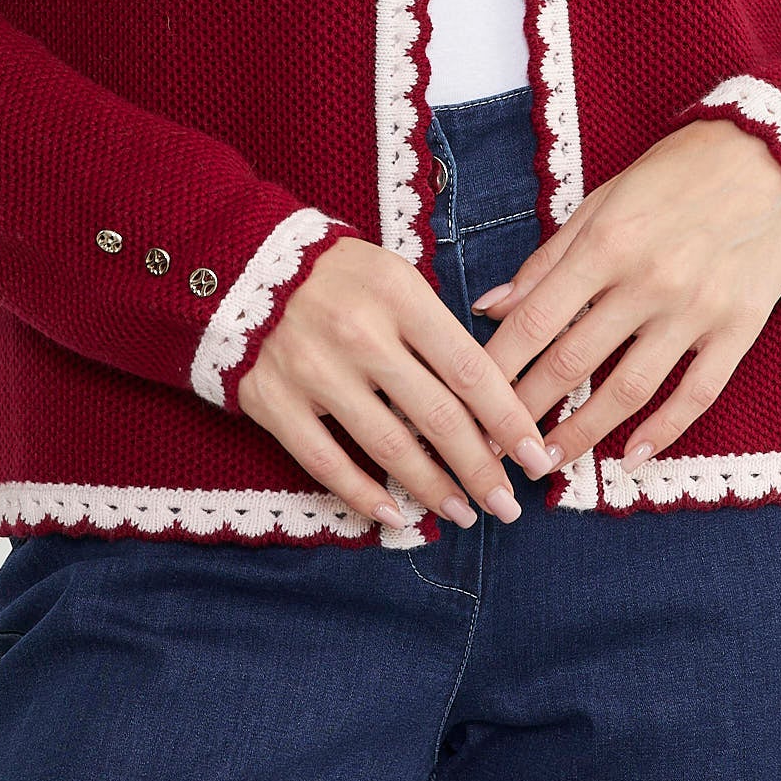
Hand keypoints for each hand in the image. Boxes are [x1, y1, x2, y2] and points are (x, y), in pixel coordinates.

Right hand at [234, 235, 563, 529]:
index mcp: (397, 294)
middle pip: (436, 415)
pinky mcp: (274, 401)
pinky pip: (327, 462)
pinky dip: (364, 495)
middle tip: (509, 503)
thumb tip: (491, 400)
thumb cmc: (339, 276)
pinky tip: (396, 516)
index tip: (538, 456)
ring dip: (434, 489)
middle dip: (481, 467)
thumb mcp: (393, 275)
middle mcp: (358, 332)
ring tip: (465, 513)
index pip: (467, 367)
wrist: (242, 265)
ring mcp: (313, 369)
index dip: (508, 419)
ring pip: (389, 445)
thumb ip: (435, 328)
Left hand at [469, 119, 780, 473]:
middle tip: (498, 446)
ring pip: (629, 388)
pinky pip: (696, 393)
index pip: (536, 319)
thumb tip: (491, 306)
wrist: (769, 160)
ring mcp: (696, 309)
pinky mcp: (738, 329)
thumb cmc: (674, 175)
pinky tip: (629, 458)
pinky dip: (663, 431)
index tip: (470, 398)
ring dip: (583, 432)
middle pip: (574, 361)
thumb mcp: (603, 202)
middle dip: (527, 410)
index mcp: (607, 243)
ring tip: (548, 461)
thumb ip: (548, 259)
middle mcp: (649, 280)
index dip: (498, 366)